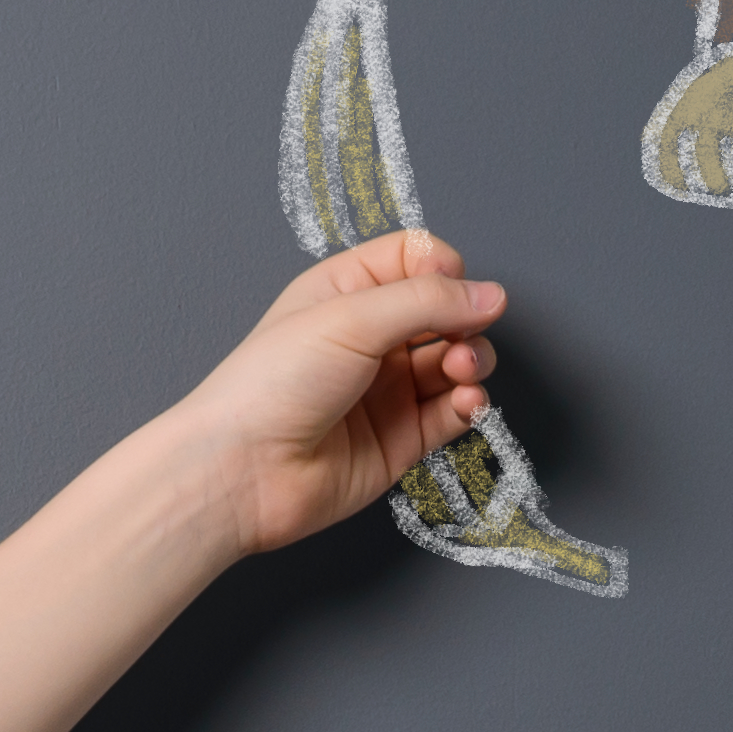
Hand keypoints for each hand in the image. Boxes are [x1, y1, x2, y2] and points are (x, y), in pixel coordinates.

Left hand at [169, 226, 506, 564]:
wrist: (240, 472)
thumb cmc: (270, 384)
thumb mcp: (349, 317)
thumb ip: (427, 300)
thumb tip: (492, 295)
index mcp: (344, 293)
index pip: (414, 259)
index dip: (442, 268)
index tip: (451, 284)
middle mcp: (367, 338)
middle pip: (444, 312)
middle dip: (465, 319)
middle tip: (462, 336)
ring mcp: (385, 390)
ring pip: (455, 361)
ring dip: (473, 361)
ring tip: (462, 370)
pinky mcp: (399, 439)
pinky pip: (452, 413)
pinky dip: (469, 405)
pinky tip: (466, 403)